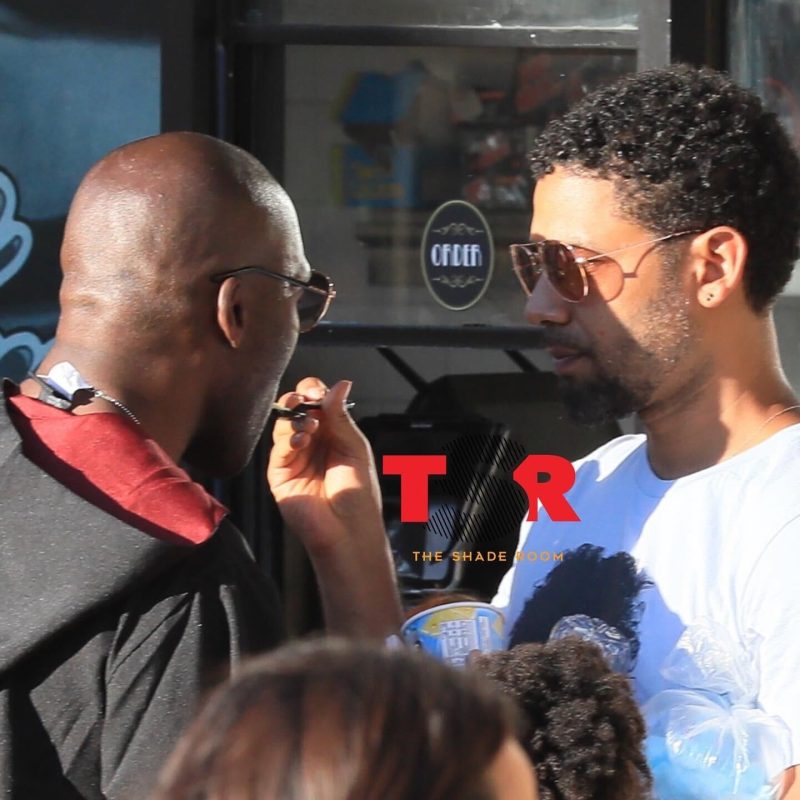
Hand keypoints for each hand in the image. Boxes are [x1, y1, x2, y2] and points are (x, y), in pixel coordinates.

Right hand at [267, 377, 383, 556]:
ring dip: (294, 418)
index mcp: (332, 433)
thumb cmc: (359, 494)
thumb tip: (339, 385)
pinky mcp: (280, 473)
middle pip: (296, 408)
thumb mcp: (354, 447)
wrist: (348, 529)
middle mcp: (312, 442)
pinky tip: (301, 441)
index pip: (317, 402)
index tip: (318, 390)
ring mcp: (294, 457)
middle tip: (307, 398)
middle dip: (300, 398)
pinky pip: (277, 448)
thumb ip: (340, 416)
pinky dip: (288, 439)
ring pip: (284, 424)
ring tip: (309, 426)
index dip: (315, 391)